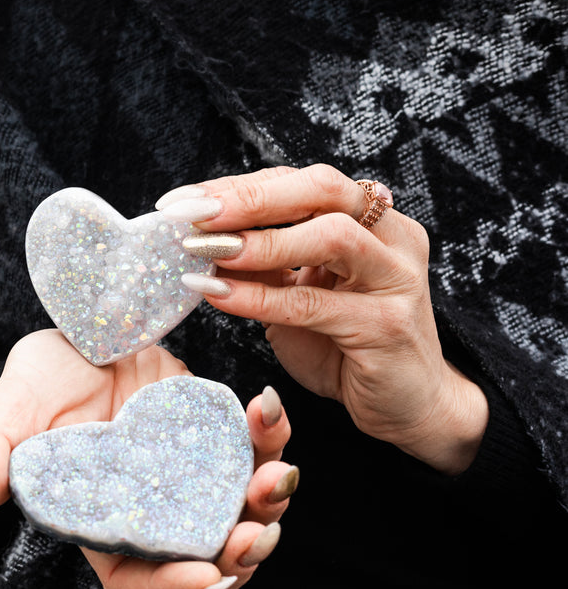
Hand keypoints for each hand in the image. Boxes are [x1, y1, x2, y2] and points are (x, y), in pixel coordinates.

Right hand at [0, 329, 296, 588]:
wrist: (80, 332)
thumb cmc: (40, 380)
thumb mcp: (11, 409)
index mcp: (103, 521)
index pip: (139, 576)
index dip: (171, 585)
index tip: (204, 571)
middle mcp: (153, 508)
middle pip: (205, 560)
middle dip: (239, 557)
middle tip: (257, 533)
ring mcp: (190, 474)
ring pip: (242, 513)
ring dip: (268, 506)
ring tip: (276, 476)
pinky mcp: (216, 434)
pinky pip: (254, 449)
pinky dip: (271, 437)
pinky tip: (267, 409)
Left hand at [158, 164, 488, 473]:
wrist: (406, 405)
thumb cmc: (344, 343)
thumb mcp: (297, 292)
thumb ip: (261, 263)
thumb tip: (198, 237)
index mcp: (371, 218)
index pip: (301, 183)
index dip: (240, 187)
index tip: (183, 200)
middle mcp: (392, 237)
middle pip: (323, 191)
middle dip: (250, 199)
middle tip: (192, 214)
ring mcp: (397, 279)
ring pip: (330, 236)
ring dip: (259, 242)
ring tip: (205, 251)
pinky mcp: (387, 326)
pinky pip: (314, 304)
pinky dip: (260, 298)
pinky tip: (217, 296)